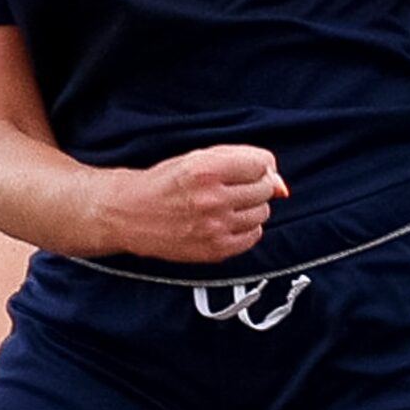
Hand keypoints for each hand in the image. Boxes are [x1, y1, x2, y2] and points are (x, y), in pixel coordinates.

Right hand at [100, 145, 285, 262]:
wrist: (128, 214)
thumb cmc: (162, 182)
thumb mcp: (196, 158)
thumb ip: (240, 161)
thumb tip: (281, 185)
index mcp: (206, 169)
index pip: (262, 163)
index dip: (255, 164)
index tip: (244, 168)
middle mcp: (212, 198)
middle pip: (265, 189)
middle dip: (253, 185)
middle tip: (230, 187)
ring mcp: (215, 227)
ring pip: (262, 213)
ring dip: (250, 207)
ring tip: (225, 205)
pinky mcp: (215, 250)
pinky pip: (254, 237)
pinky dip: (245, 228)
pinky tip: (225, 222)